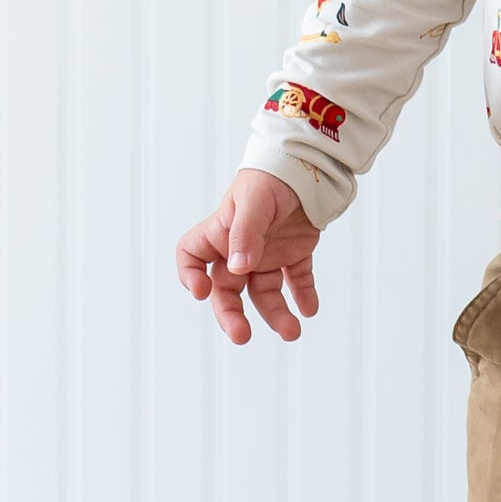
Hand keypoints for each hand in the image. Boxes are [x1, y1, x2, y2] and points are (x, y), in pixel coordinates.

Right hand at [177, 170, 321, 345]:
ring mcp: (267, 254)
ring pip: (264, 293)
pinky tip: (310, 309)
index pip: (191, 257)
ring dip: (276, 314)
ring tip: (293, 331)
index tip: (202, 292)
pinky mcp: (294, 255)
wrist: (309, 165)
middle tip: (242, 336)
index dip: (190, 276)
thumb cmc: (274, 175)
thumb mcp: (256, 200)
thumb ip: (246, 233)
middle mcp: (239, 248)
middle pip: (226, 289)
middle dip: (231, 314)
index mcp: (220, 231)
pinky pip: (296, 281)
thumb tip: (238, 267)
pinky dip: (303, 296)